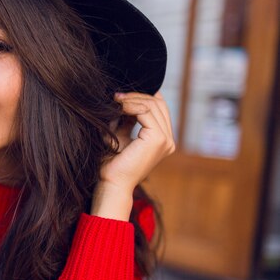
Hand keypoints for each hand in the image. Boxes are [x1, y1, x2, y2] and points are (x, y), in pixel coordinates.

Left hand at [91, 92, 174, 219]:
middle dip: (136, 96)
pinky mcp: (158, 140)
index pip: (158, 108)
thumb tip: (123, 98)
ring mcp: (166, 140)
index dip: (141, 97)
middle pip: (158, 104)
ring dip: (132, 100)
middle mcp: (168, 141)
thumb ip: (126, 119)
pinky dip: (131, 106)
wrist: (111, 183)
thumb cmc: (112, 163)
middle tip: (116, 96)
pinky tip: (118, 107)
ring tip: (115, 101)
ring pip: (153, 105)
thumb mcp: (120, 135)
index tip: (120, 96)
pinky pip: (147, 112)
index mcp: (162, 140)